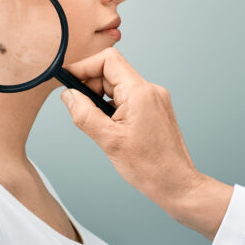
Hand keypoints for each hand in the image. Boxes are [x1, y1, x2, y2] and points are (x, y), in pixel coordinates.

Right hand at [61, 48, 231, 239]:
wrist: (177, 184)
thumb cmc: (150, 167)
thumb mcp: (108, 141)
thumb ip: (84, 114)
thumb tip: (68, 96)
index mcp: (140, 92)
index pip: (108, 60)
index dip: (84, 67)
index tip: (67, 81)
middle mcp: (150, 90)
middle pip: (111, 72)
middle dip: (90, 86)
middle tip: (78, 109)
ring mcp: (155, 100)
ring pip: (118, 86)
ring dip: (100, 98)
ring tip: (97, 124)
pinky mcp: (155, 110)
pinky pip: (127, 98)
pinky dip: (112, 107)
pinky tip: (110, 128)